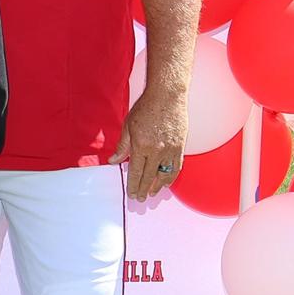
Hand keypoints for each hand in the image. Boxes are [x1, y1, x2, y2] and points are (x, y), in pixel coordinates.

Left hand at [109, 84, 187, 200]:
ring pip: (165, 174)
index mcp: (141, 145)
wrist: (167, 96)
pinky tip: (166, 182)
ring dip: (158, 186)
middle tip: (140, 198)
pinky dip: (171, 177)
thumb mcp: (128, 126)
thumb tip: (113, 161)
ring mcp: (170, 149)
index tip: (131, 193)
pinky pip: (176, 166)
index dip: (133, 185)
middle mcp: (157, 150)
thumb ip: (122, 146)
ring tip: (152, 193)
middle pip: (149, 176)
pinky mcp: (180, 146)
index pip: (136, 172)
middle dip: (143, 189)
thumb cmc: (146, 108)